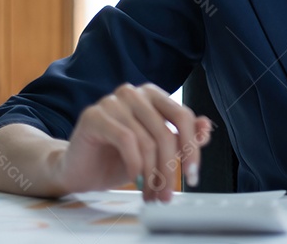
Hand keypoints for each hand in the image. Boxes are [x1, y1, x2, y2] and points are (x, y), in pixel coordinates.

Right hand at [55, 82, 212, 201]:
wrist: (79, 170)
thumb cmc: (117, 158)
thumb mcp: (156, 150)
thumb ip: (181, 138)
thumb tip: (206, 128)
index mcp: (153, 95)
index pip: (184, 116)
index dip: (192, 148)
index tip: (193, 175)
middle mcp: (134, 93)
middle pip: (166, 131)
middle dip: (170, 168)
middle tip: (168, 193)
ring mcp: (113, 101)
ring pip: (147, 140)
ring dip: (152, 173)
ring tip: (151, 193)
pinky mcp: (94, 115)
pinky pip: (126, 140)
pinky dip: (135, 163)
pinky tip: (134, 177)